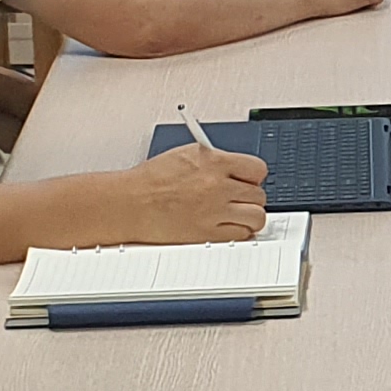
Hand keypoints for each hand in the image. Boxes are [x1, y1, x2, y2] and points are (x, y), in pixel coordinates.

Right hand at [114, 139, 269, 242]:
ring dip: (250, 217)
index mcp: (214, 162)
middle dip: (251, 197)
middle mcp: (218, 186)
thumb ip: (215, 160)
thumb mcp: (186, 155)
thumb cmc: (150, 181)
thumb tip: (234, 167)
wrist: (131, 203)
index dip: (254, 176)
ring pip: (257, 217)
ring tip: (238, 215)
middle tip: (239, 200)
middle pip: (259, 195)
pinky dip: (239, 233)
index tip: (248, 180)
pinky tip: (228, 227)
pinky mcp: (208, 233)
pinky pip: (242, 235)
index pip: (257, 168)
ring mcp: (215, 211)